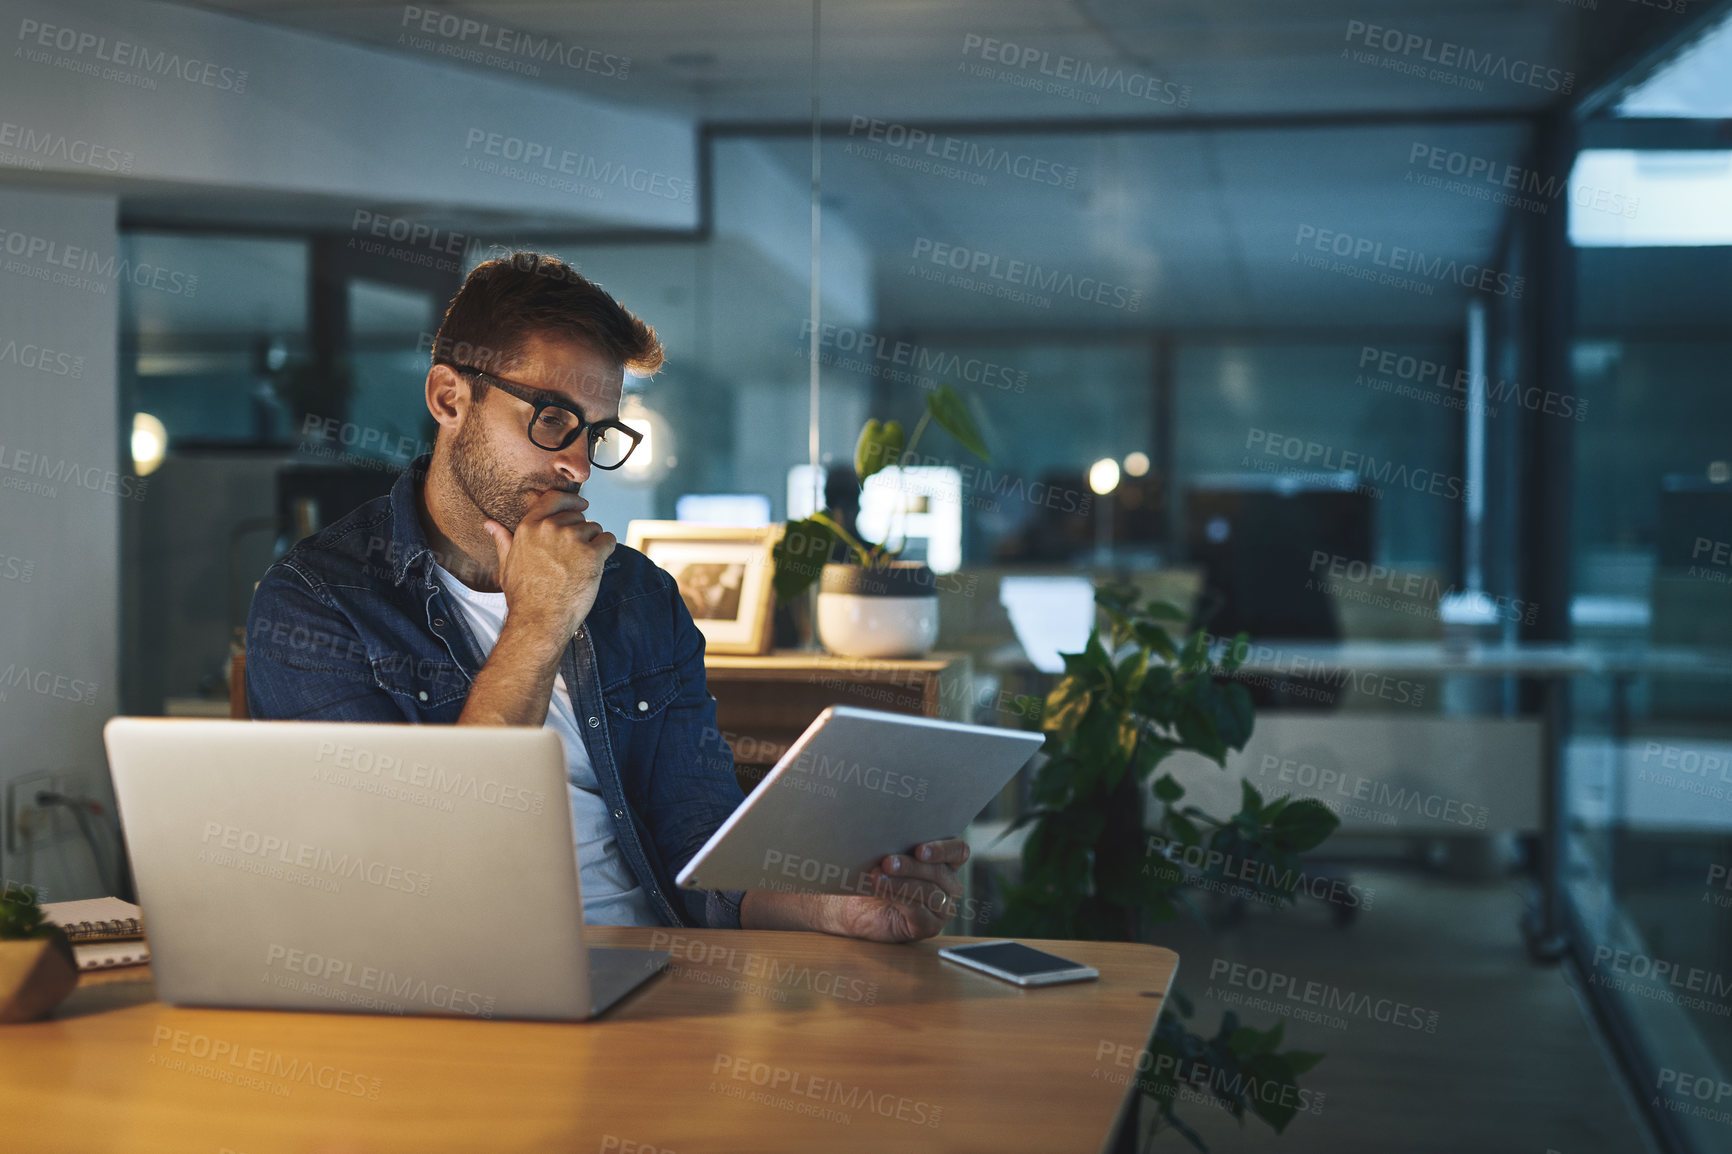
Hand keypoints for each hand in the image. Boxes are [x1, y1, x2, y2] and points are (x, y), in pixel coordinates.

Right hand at [482, 489, 613, 638]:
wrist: (538, 621)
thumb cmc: (523, 596)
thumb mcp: (507, 564)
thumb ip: (503, 540)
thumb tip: (489, 524)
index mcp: (529, 526)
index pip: (555, 498)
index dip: (571, 500)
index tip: (582, 505)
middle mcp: (550, 527)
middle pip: (578, 516)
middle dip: (581, 532)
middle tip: (573, 557)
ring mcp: (572, 539)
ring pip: (595, 528)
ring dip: (593, 543)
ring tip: (580, 566)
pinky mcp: (592, 554)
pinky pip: (609, 540)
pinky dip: (607, 550)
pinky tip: (595, 566)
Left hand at [827, 838, 969, 943]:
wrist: (854, 905)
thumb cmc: (873, 873)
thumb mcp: (887, 854)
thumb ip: (898, 844)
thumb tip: (893, 833)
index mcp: (946, 861)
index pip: (958, 851)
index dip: (943, 849)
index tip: (919, 849)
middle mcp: (949, 885)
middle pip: (940, 873)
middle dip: (912, 866)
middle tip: (887, 861)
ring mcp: (941, 908)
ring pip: (930, 892)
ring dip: (902, 883)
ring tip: (878, 876)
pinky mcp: (928, 926)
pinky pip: (919, 912)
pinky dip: (898, 898)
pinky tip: (881, 889)